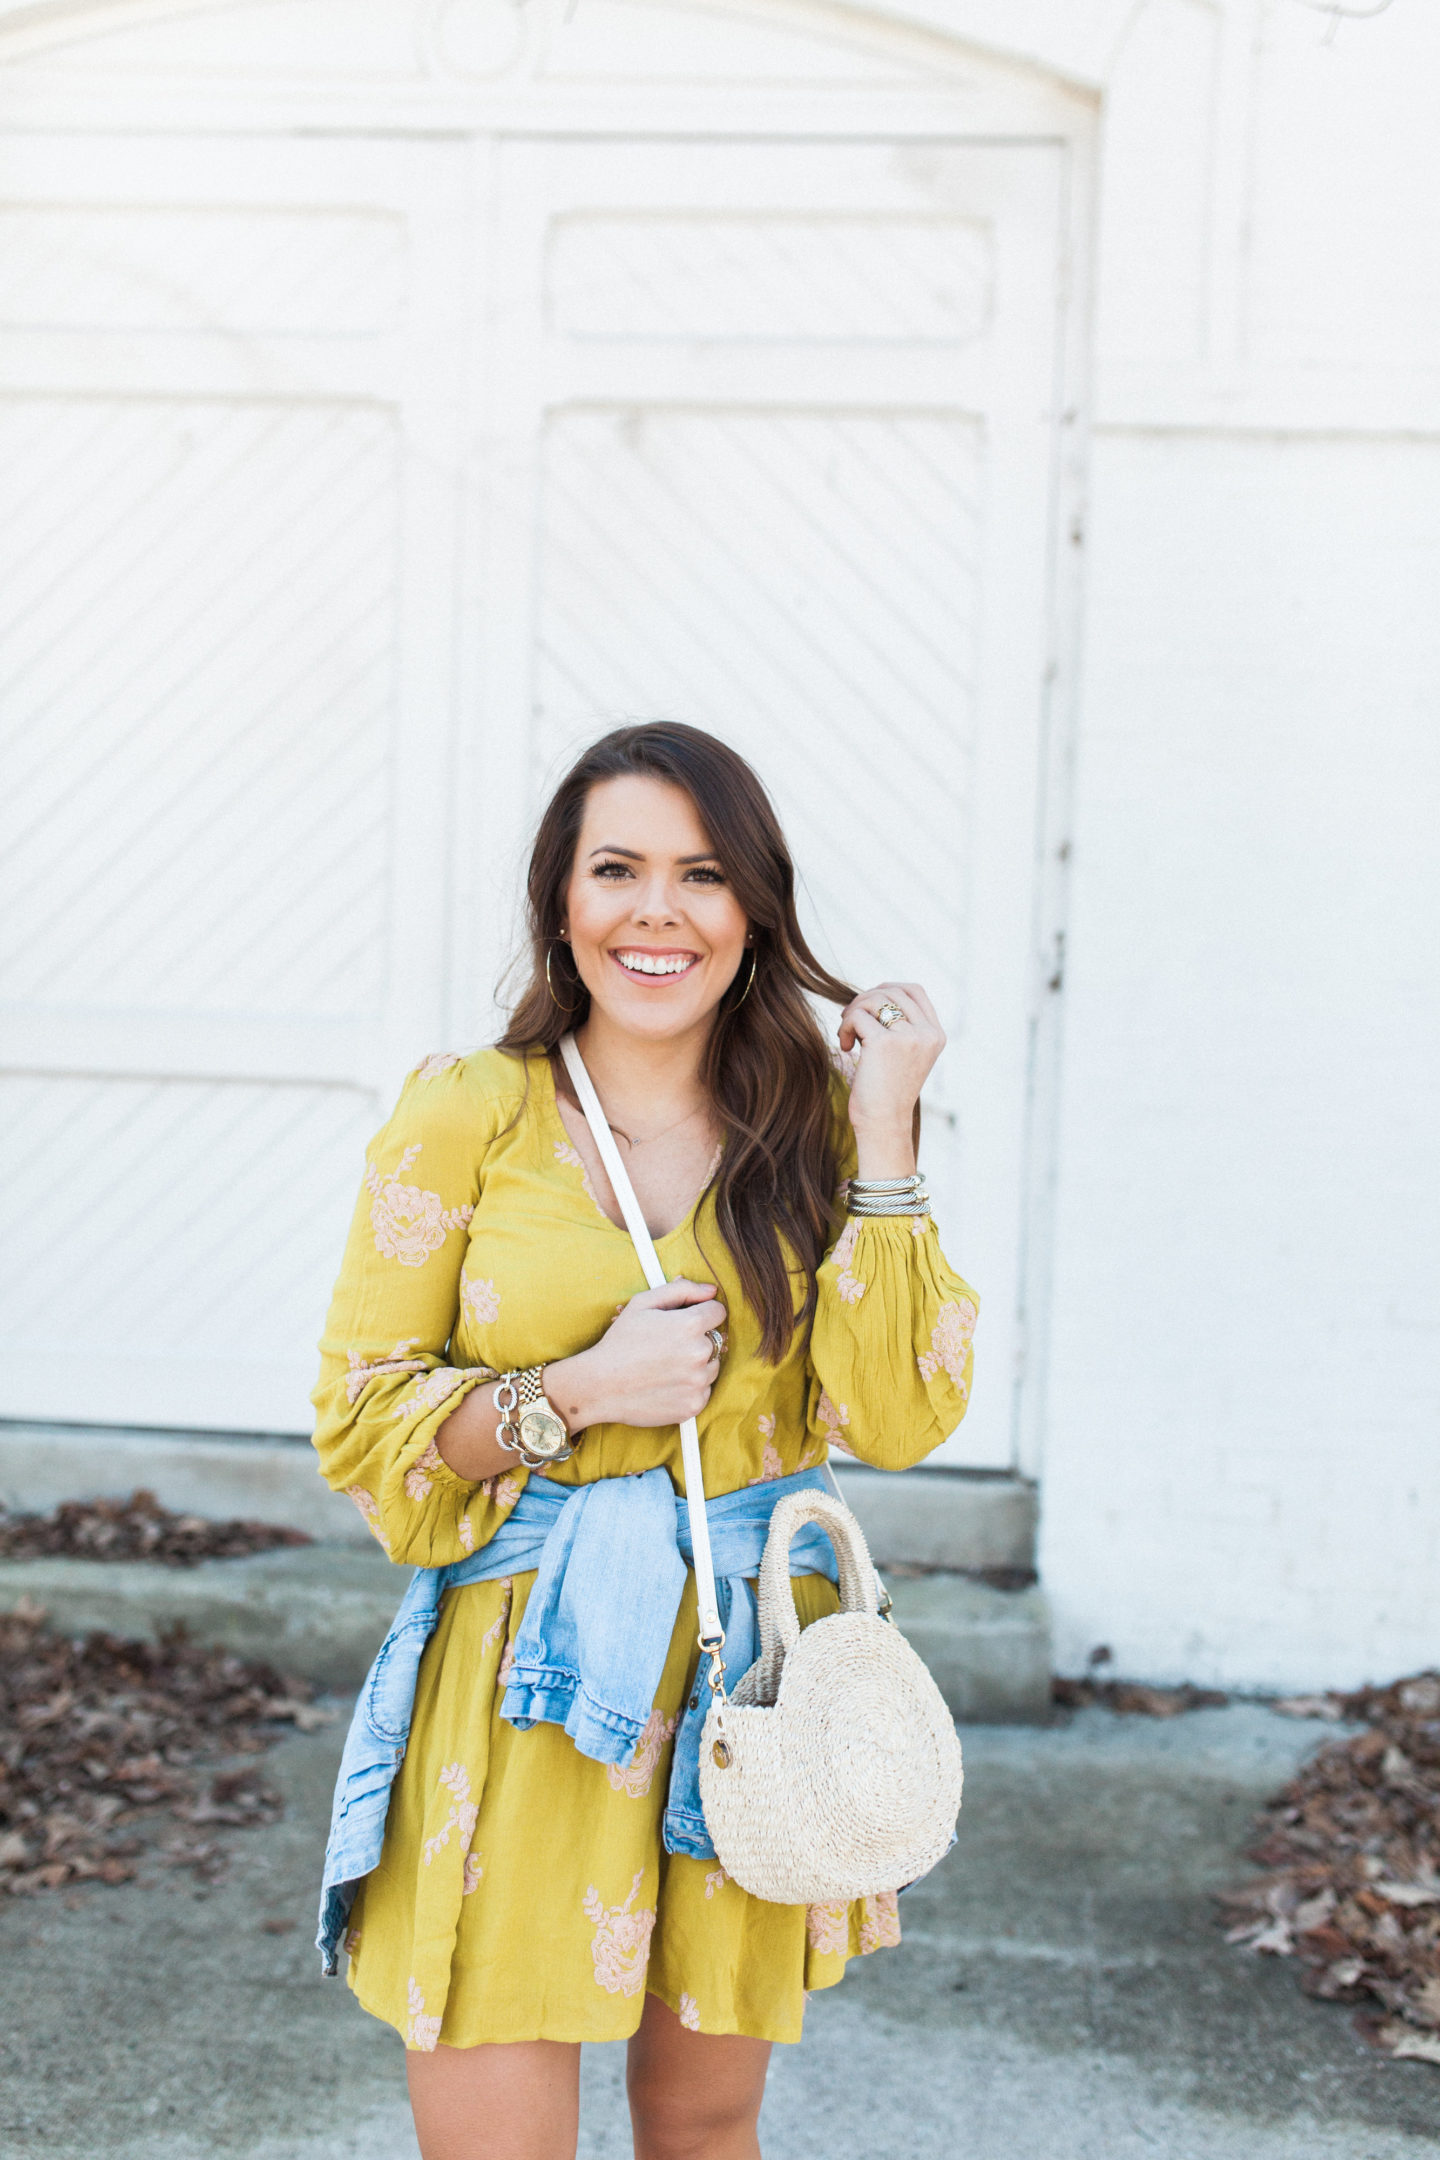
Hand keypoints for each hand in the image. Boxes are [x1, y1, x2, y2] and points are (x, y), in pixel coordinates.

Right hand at [546, 1280, 725, 1431]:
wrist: (600, 1385)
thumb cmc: (620, 1341)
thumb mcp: (642, 1304)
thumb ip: (681, 1290)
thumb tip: (712, 1291)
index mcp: (690, 1325)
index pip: (718, 1312)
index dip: (701, 1313)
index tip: (684, 1322)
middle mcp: (700, 1353)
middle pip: (716, 1339)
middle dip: (697, 1339)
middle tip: (667, 1347)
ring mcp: (698, 1382)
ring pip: (712, 1366)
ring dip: (697, 1365)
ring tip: (666, 1366)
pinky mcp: (694, 1405)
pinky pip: (704, 1390)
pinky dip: (690, 1388)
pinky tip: (667, 1384)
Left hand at [837, 982, 944, 1175]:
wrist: (884, 1124)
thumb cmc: (887, 1092)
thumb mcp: (906, 1055)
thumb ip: (902, 1026)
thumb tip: (875, 994)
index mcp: (936, 1035)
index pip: (914, 990)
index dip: (887, 989)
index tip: (868, 1005)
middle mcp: (927, 1033)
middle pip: (891, 991)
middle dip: (864, 1001)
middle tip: (850, 1022)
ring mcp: (909, 1037)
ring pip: (873, 1000)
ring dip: (853, 1013)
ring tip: (848, 1036)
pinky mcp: (885, 1043)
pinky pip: (857, 1016)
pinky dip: (845, 1028)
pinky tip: (846, 1047)